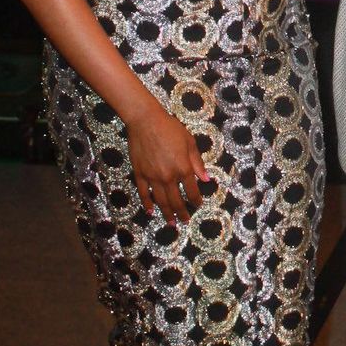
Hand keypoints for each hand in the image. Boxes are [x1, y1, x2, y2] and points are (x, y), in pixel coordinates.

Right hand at [125, 101, 210, 225]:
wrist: (146, 121)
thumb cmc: (171, 129)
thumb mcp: (190, 143)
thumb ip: (197, 162)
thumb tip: (206, 179)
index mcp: (183, 168)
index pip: (192, 191)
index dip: (196, 200)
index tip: (198, 205)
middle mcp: (168, 177)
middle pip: (176, 201)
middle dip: (182, 213)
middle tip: (185, 221)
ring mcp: (152, 177)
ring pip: (160, 201)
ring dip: (167, 214)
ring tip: (171, 223)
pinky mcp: (139, 174)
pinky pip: (143, 194)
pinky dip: (147, 204)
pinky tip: (150, 212)